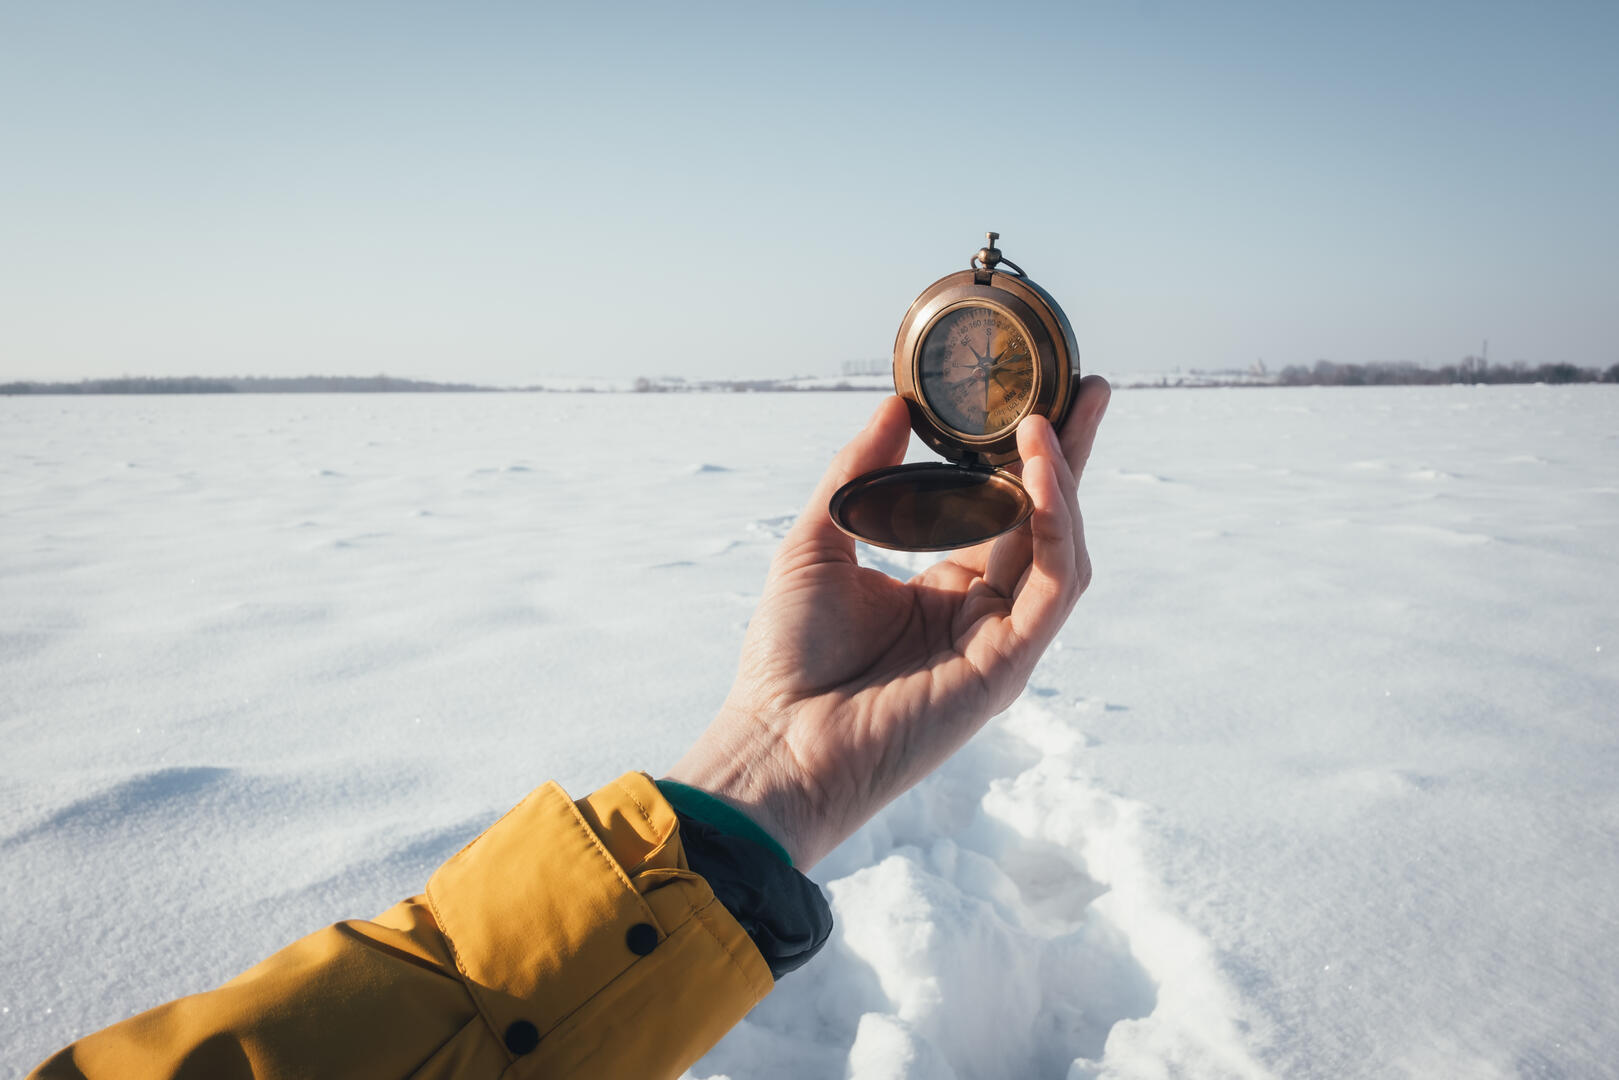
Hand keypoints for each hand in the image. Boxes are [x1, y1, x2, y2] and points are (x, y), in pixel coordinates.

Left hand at [666, 376, 1110, 868]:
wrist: (776, 743)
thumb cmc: (788, 659)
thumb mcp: (818, 542)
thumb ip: (859, 474)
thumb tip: (895, 403)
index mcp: (942, 590)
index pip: (1001, 511)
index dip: (1023, 458)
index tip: (1035, 396)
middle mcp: (980, 613)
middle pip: (1044, 522)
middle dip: (1072, 456)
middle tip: (1091, 387)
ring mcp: (1000, 641)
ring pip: (1061, 549)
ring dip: (1064, 481)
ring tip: (1051, 417)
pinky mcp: (1009, 665)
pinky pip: (1053, 584)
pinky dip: (1055, 523)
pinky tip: (1040, 469)